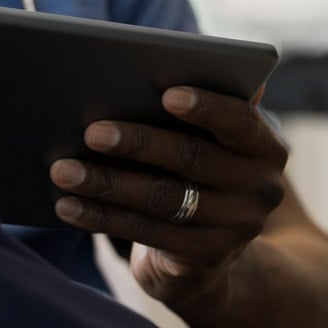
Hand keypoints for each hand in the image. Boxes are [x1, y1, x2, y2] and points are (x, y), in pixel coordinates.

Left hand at [49, 86, 289, 302]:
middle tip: (91, 131)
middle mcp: (260, 188)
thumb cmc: (193, 176)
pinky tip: (66, 205)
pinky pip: (143, 232)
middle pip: (192, 158)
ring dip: (106, 182)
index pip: (240, 121)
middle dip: (137, 143)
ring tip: (62, 170)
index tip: (167, 93)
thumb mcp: (205, 145)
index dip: (206, 107)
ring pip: (161, 197)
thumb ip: (192, 114)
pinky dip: (100, 216)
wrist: (208, 256)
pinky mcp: (202, 257)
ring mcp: (235, 227)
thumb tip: (145, 70)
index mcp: (264, 147)